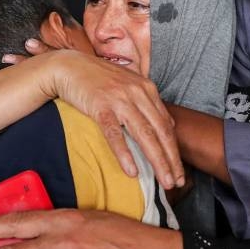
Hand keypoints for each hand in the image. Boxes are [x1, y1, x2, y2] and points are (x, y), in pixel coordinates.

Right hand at [26, 43, 184, 188]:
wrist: (69, 65)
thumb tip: (169, 125)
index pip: (167, 125)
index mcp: (148, 89)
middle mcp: (138, 93)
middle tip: (177, 182)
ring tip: (164, 181)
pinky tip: (132, 171)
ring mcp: (120, 99)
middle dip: (171, 160)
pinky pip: (115, 134)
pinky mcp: (100, 106)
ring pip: (144, 135)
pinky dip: (125, 153)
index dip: (175, 151)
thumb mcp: (130, 86)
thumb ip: (149, 104)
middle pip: (161, 132)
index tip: (179, 172)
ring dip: (157, 160)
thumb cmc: (99, 79)